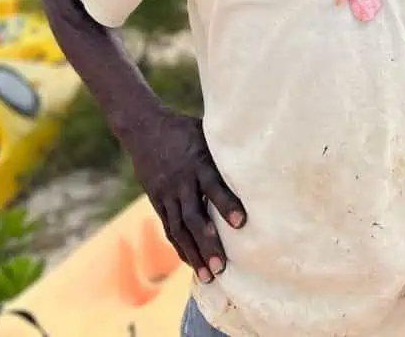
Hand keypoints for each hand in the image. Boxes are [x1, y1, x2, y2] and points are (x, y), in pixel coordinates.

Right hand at [122, 110, 246, 282]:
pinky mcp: (158, 201)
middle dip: (208, 243)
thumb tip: (261, 153)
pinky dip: (180, 246)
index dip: (227, 204)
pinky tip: (192, 262)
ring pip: (180, 228)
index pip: (213, 185)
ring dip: (194, 253)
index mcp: (198, 161)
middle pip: (194, 216)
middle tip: (222, 267)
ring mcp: (167, 193)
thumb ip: (227, 149)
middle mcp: (182, 181)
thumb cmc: (186, 129)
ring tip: (208, 276)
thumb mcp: (207, 132)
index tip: (242, 223)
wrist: (144, 128)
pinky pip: (169, 227)